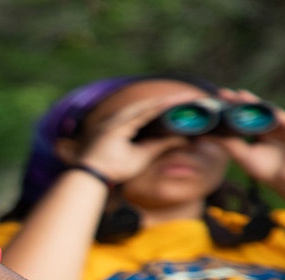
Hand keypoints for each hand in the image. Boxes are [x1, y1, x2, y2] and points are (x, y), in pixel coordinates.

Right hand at [67, 97, 191, 182]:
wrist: (92, 178)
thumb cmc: (112, 168)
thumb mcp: (144, 156)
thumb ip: (160, 145)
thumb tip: (182, 139)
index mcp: (125, 124)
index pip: (151, 111)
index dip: (169, 106)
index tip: (187, 102)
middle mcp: (120, 119)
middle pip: (150, 105)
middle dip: (171, 100)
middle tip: (192, 96)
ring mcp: (117, 121)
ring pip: (146, 106)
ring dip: (166, 101)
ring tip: (185, 97)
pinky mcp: (116, 127)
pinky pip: (139, 115)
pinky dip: (155, 109)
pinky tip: (169, 104)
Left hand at [208, 89, 284, 192]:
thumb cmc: (272, 174)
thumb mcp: (246, 156)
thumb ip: (229, 144)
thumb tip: (207, 134)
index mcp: (264, 134)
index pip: (248, 118)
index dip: (235, 109)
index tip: (219, 99)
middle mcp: (278, 128)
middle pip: (259, 112)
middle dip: (243, 102)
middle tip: (226, 93)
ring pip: (273, 114)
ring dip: (258, 105)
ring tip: (241, 97)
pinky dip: (278, 116)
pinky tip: (265, 109)